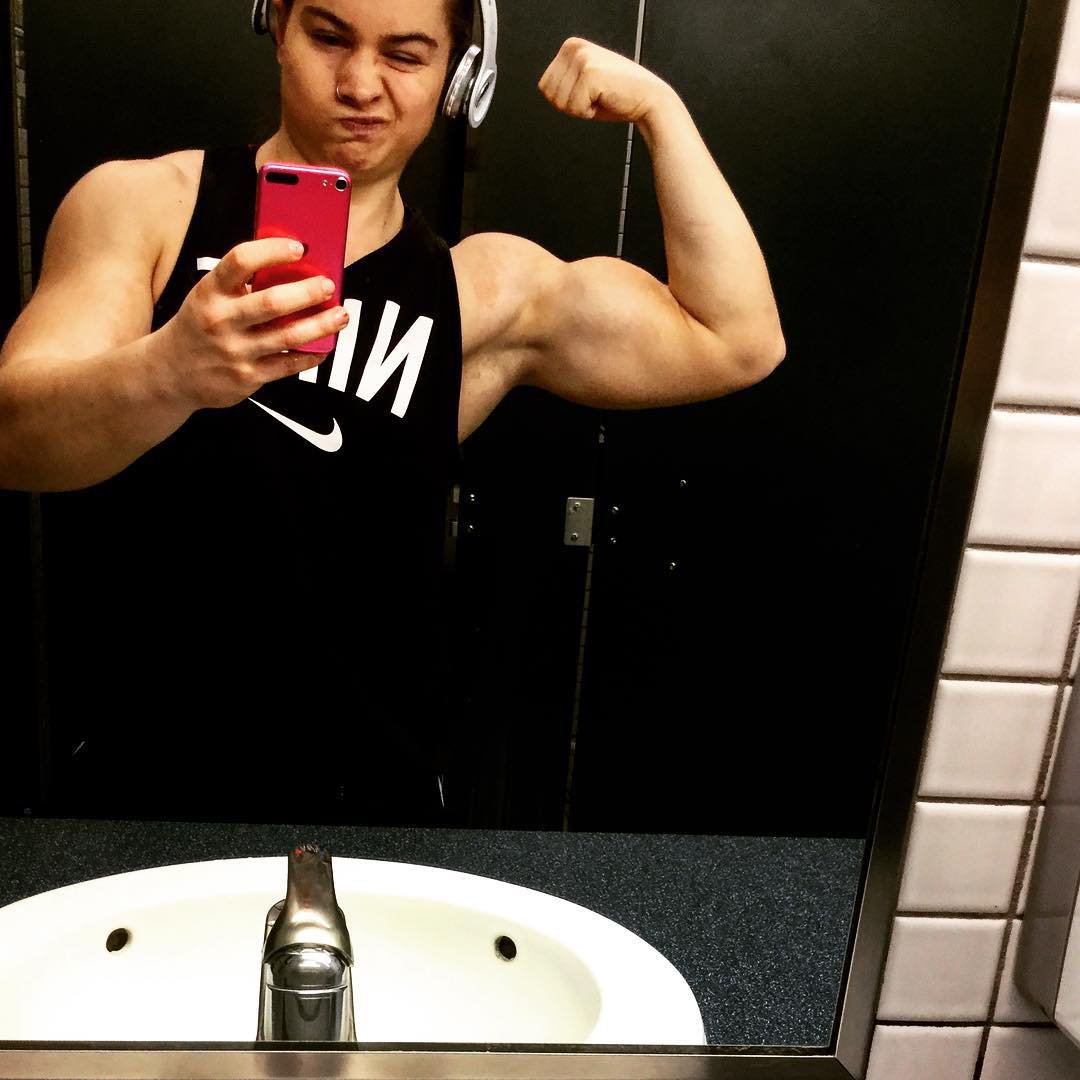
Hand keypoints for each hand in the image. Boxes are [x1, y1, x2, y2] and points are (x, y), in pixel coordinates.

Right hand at [159, 238, 349, 408]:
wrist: (170, 373)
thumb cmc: (200, 326)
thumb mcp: (208, 297)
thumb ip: (241, 284)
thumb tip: (294, 268)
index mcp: (210, 291)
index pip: (240, 261)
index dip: (272, 250)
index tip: (299, 247)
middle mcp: (221, 320)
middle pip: (272, 302)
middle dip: (307, 292)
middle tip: (328, 285)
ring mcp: (235, 351)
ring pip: (288, 336)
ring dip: (321, 325)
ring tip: (341, 314)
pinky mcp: (247, 377)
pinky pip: (288, 365)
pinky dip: (311, 355)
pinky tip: (325, 346)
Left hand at [537, 37, 670, 123]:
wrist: (648, 99)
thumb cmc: (618, 95)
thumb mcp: (583, 81)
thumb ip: (564, 81)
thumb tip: (544, 90)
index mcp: (571, 46)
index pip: (545, 86)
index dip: (565, 100)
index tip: (586, 94)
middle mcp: (574, 48)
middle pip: (550, 95)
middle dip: (570, 105)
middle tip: (593, 97)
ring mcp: (582, 59)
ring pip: (560, 103)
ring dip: (580, 109)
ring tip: (599, 97)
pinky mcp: (589, 73)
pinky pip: (575, 108)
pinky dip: (589, 113)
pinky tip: (604, 100)